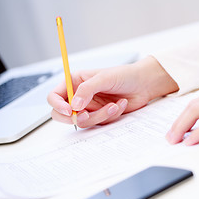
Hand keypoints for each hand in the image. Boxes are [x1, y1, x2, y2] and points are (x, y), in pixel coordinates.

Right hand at [48, 56, 178, 127]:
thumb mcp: (104, 78)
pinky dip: (110, 116)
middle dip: (76, 117)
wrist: (144, 84)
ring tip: (114, 106)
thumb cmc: (124, 75)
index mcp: (75, 82)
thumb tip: (74, 107)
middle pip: (62, 114)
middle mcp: (79, 96)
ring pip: (83, 121)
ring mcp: (90, 107)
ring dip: (99, 116)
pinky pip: (99, 123)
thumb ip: (87, 90)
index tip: (69, 110)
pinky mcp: (101, 115)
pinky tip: (120, 105)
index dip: (58, 105)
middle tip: (87, 115)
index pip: (55, 96)